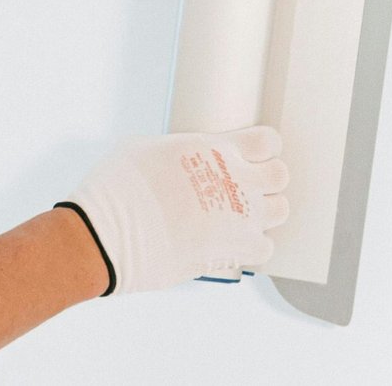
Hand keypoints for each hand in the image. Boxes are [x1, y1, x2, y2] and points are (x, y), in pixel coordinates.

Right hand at [56, 126, 289, 295]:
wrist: (111, 232)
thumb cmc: (118, 186)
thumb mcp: (144, 147)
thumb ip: (176, 150)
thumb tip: (174, 156)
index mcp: (216, 148)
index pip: (267, 141)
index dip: (261, 147)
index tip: (249, 154)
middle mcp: (237, 180)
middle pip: (280, 175)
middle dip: (265, 180)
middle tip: (243, 188)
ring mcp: (242, 216)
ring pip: (280, 210)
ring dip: (263, 212)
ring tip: (238, 217)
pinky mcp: (238, 250)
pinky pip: (265, 247)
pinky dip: (251, 247)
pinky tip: (230, 243)